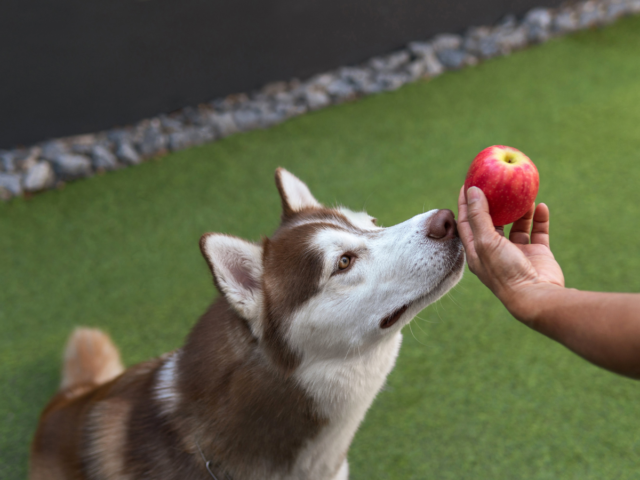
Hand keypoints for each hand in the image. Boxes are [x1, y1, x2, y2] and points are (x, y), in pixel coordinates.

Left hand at [457, 186, 564, 320]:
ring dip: (519, 210)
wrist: (536, 296)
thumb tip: (472, 190)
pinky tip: (540, 205)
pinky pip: (538, 231)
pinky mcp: (537, 253)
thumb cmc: (505, 271)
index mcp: (477, 251)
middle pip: (492, 222)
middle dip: (494, 203)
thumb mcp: (486, 241)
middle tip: (496, 183)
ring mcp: (517, 252)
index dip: (466, 203)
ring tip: (522, 193)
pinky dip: (539, 219)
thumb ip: (479, 216)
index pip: (467, 222)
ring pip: (517, 225)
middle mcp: (495, 251)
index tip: (467, 183)